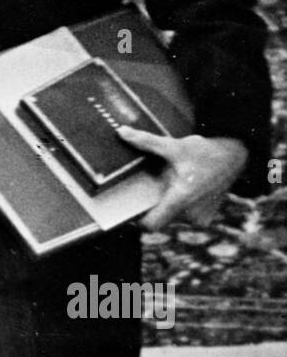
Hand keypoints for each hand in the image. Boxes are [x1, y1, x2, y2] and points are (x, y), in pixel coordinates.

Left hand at [116, 127, 248, 229]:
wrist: (235, 156)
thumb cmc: (205, 152)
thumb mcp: (174, 146)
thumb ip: (146, 142)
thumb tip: (121, 132)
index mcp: (181, 199)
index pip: (151, 224)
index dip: (138, 220)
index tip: (132, 208)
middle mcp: (191, 214)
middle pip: (161, 218)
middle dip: (154, 205)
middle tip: (152, 187)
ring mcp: (200, 219)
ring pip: (173, 218)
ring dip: (168, 205)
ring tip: (170, 185)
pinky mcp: (206, 219)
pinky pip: (184, 217)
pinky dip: (180, 207)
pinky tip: (182, 189)